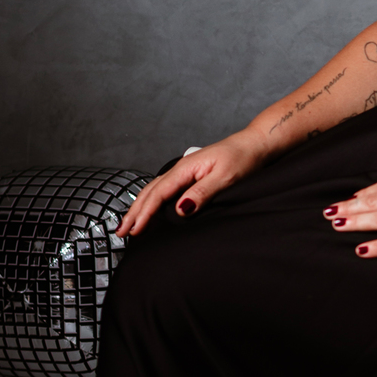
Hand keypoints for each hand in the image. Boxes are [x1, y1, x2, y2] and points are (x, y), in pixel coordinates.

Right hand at [117, 130, 270, 237]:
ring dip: (140, 206)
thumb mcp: (226, 178)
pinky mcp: (190, 175)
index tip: (134, 230)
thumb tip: (182, 209)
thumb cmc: (243, 159)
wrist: (255, 144)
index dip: (144, 214)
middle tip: (121, 232)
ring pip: (155, 190)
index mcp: (186, 169)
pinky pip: (164, 189)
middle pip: (150, 192)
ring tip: (129, 224)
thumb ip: (203, 193)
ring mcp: (184, 171)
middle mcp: (181, 168)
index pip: (158, 194)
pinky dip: (152, 200)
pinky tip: (150, 208)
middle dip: (134, 212)